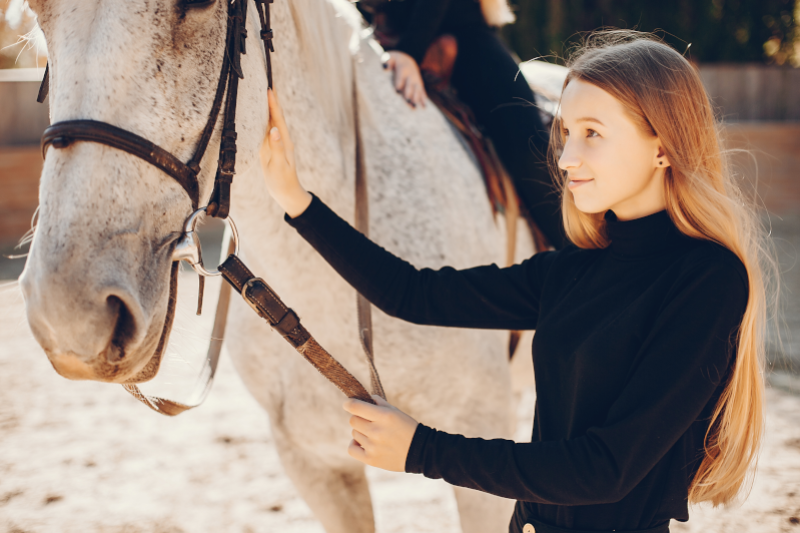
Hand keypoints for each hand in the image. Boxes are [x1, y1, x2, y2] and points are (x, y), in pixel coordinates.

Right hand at [260, 88, 311, 217]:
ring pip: (269, 122)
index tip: (269, 88)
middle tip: (264, 83)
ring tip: (259, 93)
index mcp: (284, 141)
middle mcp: (280, 139)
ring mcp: (274, 143)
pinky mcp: (268, 148)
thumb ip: (276, 148)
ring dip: (264, 108)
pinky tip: (255, 114)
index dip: (273, 104)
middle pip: (274, 116)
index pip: (278, 119)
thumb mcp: (279, 165)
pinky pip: (263, 130)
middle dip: (270, 100)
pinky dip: (260, 120)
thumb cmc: (283, 181)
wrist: (286, 193)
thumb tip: (274, 130)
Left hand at [343, 395, 418, 471]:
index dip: (349, 404)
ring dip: (361, 431)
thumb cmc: (408, 428)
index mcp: (384, 416)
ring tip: (374, 434)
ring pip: (354, 433)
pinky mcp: (371, 459)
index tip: (347, 404)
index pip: (356, 407)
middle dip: (359, 418)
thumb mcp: (396, 412)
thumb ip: (379, 403)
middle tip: (369, 421)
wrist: (420, 452)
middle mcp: (377, 431)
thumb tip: (365, 398)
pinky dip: (354, 444)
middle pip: (353, 420)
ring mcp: (373, 446)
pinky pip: (352, 449)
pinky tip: (362, 442)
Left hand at [383, 51, 426, 108]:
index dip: (400, 81)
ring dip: (417, 97)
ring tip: (415, 105)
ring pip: (417, 89)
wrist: (406, 60)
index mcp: (403, 68)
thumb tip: (386, 67)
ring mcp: (416, 80)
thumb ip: (387, 61)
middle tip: (407, 100)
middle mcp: (411, 74)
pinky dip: (423, 98)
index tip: (397, 89)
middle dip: (409, 91)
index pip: (401, 75)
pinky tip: (424, 106)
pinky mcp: (419, 84)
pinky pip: (422, 91)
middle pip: (410, 84)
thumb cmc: (394, 60)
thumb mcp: (390, 57)